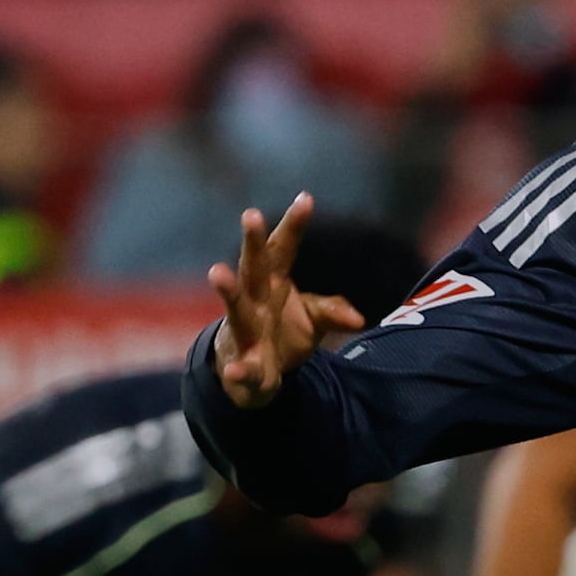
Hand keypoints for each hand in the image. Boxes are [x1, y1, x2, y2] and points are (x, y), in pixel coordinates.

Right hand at [205, 194, 369, 409]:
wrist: (252, 378)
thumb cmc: (280, 334)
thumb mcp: (311, 319)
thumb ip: (331, 311)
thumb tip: (357, 319)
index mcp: (273, 285)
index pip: (283, 250)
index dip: (293, 226)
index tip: (305, 197)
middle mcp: (255, 302)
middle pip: (254, 268)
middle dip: (253, 243)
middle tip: (251, 214)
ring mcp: (246, 332)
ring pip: (237, 309)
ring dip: (228, 291)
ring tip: (217, 272)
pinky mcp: (244, 365)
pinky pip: (242, 367)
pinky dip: (239, 369)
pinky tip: (234, 368)